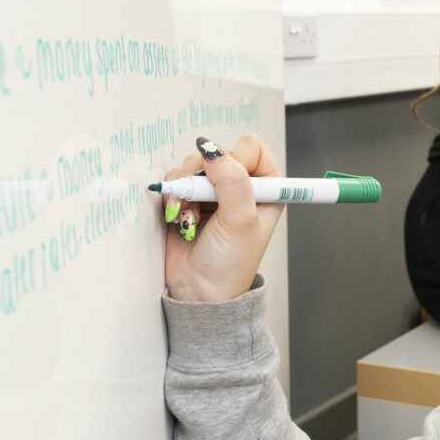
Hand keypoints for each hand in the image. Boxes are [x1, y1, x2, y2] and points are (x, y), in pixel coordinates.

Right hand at [162, 134, 285, 302]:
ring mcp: (214, 192)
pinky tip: (179, 217)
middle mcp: (242, 185)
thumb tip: (212, 149)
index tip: (229, 188)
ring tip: (189, 216)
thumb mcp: (240, 220)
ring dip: (185, 188)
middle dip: (203, 176)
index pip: (251, 147)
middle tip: (201, 203)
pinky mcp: (189, 199)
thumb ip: (232, 181)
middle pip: (217, 153)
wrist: (199, 292)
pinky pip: (175, 179)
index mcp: (266, 187)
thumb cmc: (230, 263)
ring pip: (193, 164)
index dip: (235, 161)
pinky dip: (172, 195)